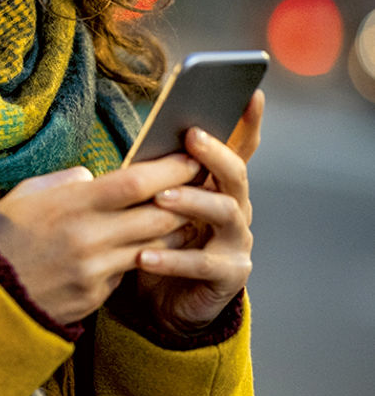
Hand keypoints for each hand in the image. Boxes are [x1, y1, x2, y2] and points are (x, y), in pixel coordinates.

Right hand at [0, 155, 204, 325]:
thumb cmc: (2, 235)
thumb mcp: (26, 194)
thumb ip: (66, 181)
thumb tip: (94, 177)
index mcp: (71, 205)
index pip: (136, 183)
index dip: (171, 170)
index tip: (191, 159)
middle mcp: (89, 237)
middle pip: (159, 214)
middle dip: (187, 199)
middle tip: (203, 185)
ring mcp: (95, 270)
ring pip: (155, 246)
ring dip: (175, 230)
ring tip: (188, 216)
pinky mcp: (96, 295)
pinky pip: (131, 271)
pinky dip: (144, 256)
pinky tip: (151, 247)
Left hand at [132, 90, 263, 333]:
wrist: (162, 301)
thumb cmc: (156, 239)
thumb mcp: (153, 202)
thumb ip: (156, 173)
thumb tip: (148, 135)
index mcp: (218, 185)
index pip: (239, 148)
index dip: (248, 122)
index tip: (251, 94)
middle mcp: (235, 208)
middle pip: (235, 174)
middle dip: (216, 153)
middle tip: (191, 136)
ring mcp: (236, 242)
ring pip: (223, 213)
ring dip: (192, 202)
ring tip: (161, 198)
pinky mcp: (228, 275)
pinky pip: (202, 264)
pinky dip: (172, 259)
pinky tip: (144, 256)